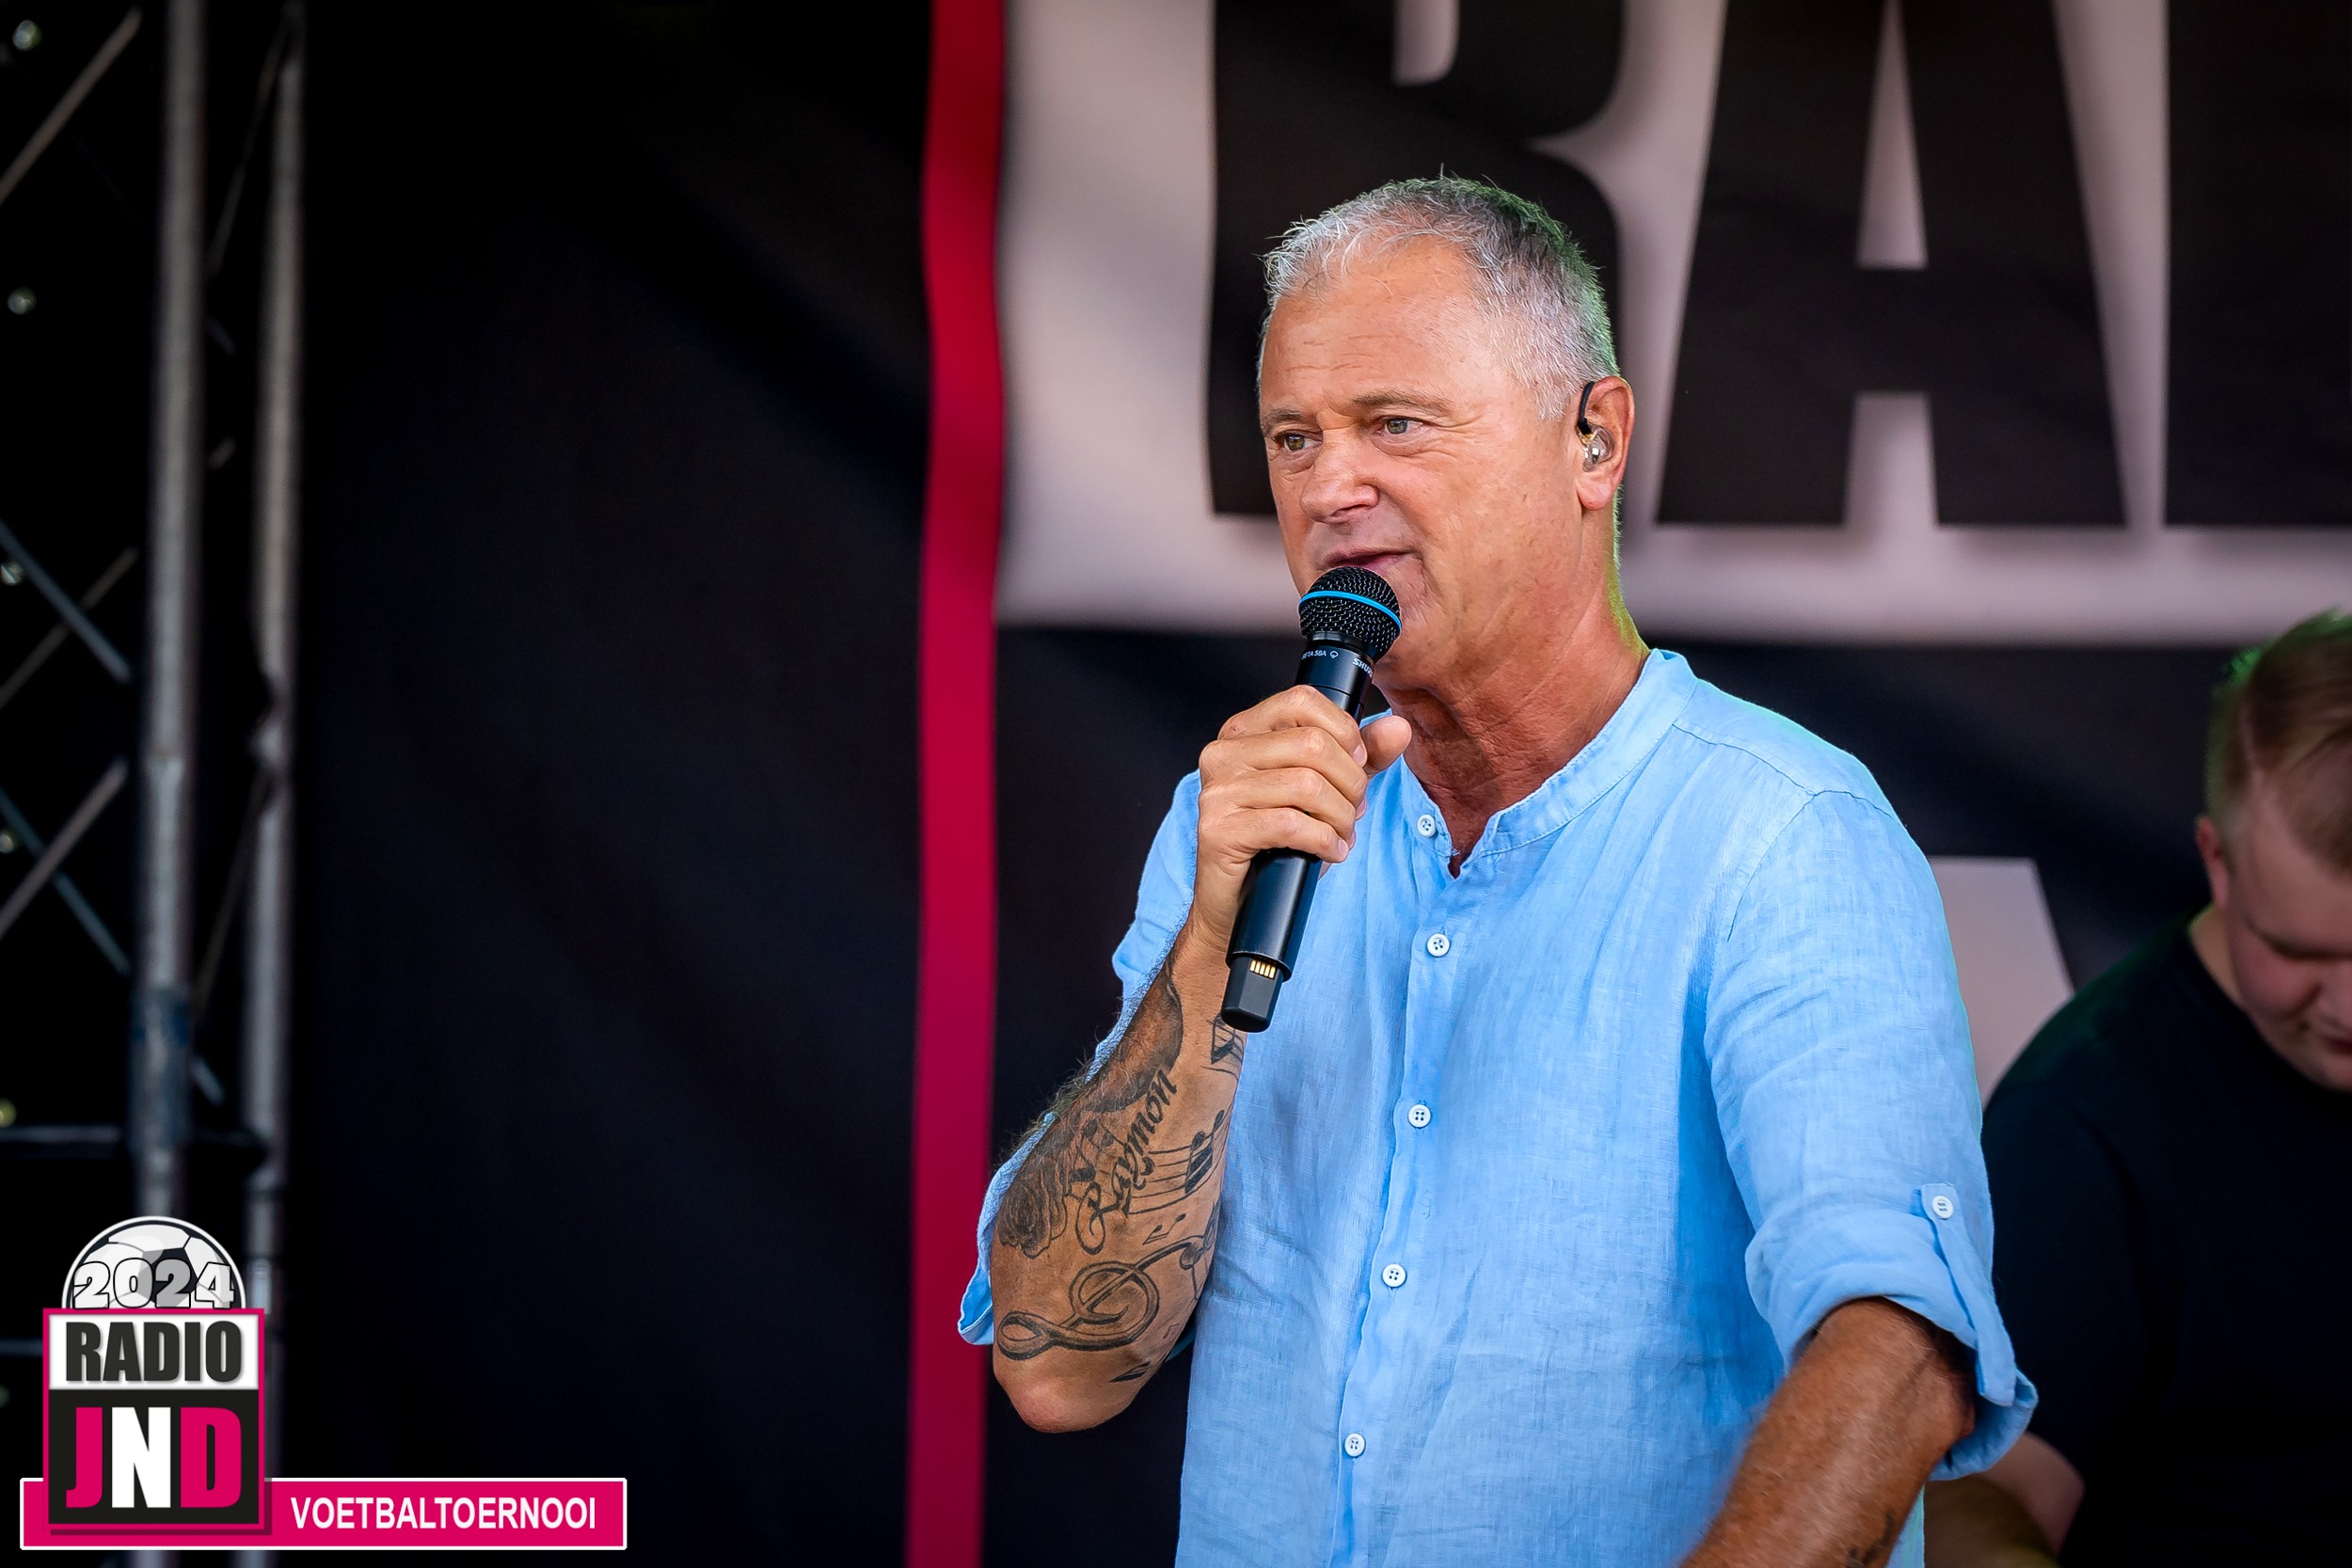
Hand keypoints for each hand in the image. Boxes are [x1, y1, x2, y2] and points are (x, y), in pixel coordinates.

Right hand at [1179, 689, 1411, 962]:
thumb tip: (1399, 727)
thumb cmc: (1278, 843)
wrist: (1237, 903)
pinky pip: (1291, 824)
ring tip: (1341, 835)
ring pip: (1307, 785)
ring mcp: (1218, 791)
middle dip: (1350, 784)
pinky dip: (1324, 841)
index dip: (1344, 732)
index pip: (1301, 701)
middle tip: (1353, 812)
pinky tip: (1330, 853)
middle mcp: (1223, 753)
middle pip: (1312, 744)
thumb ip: (1362, 758)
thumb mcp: (1327, 791)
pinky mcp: (1219, 829)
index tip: (1357, 765)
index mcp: (1244, 732)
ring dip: (1340, 818)